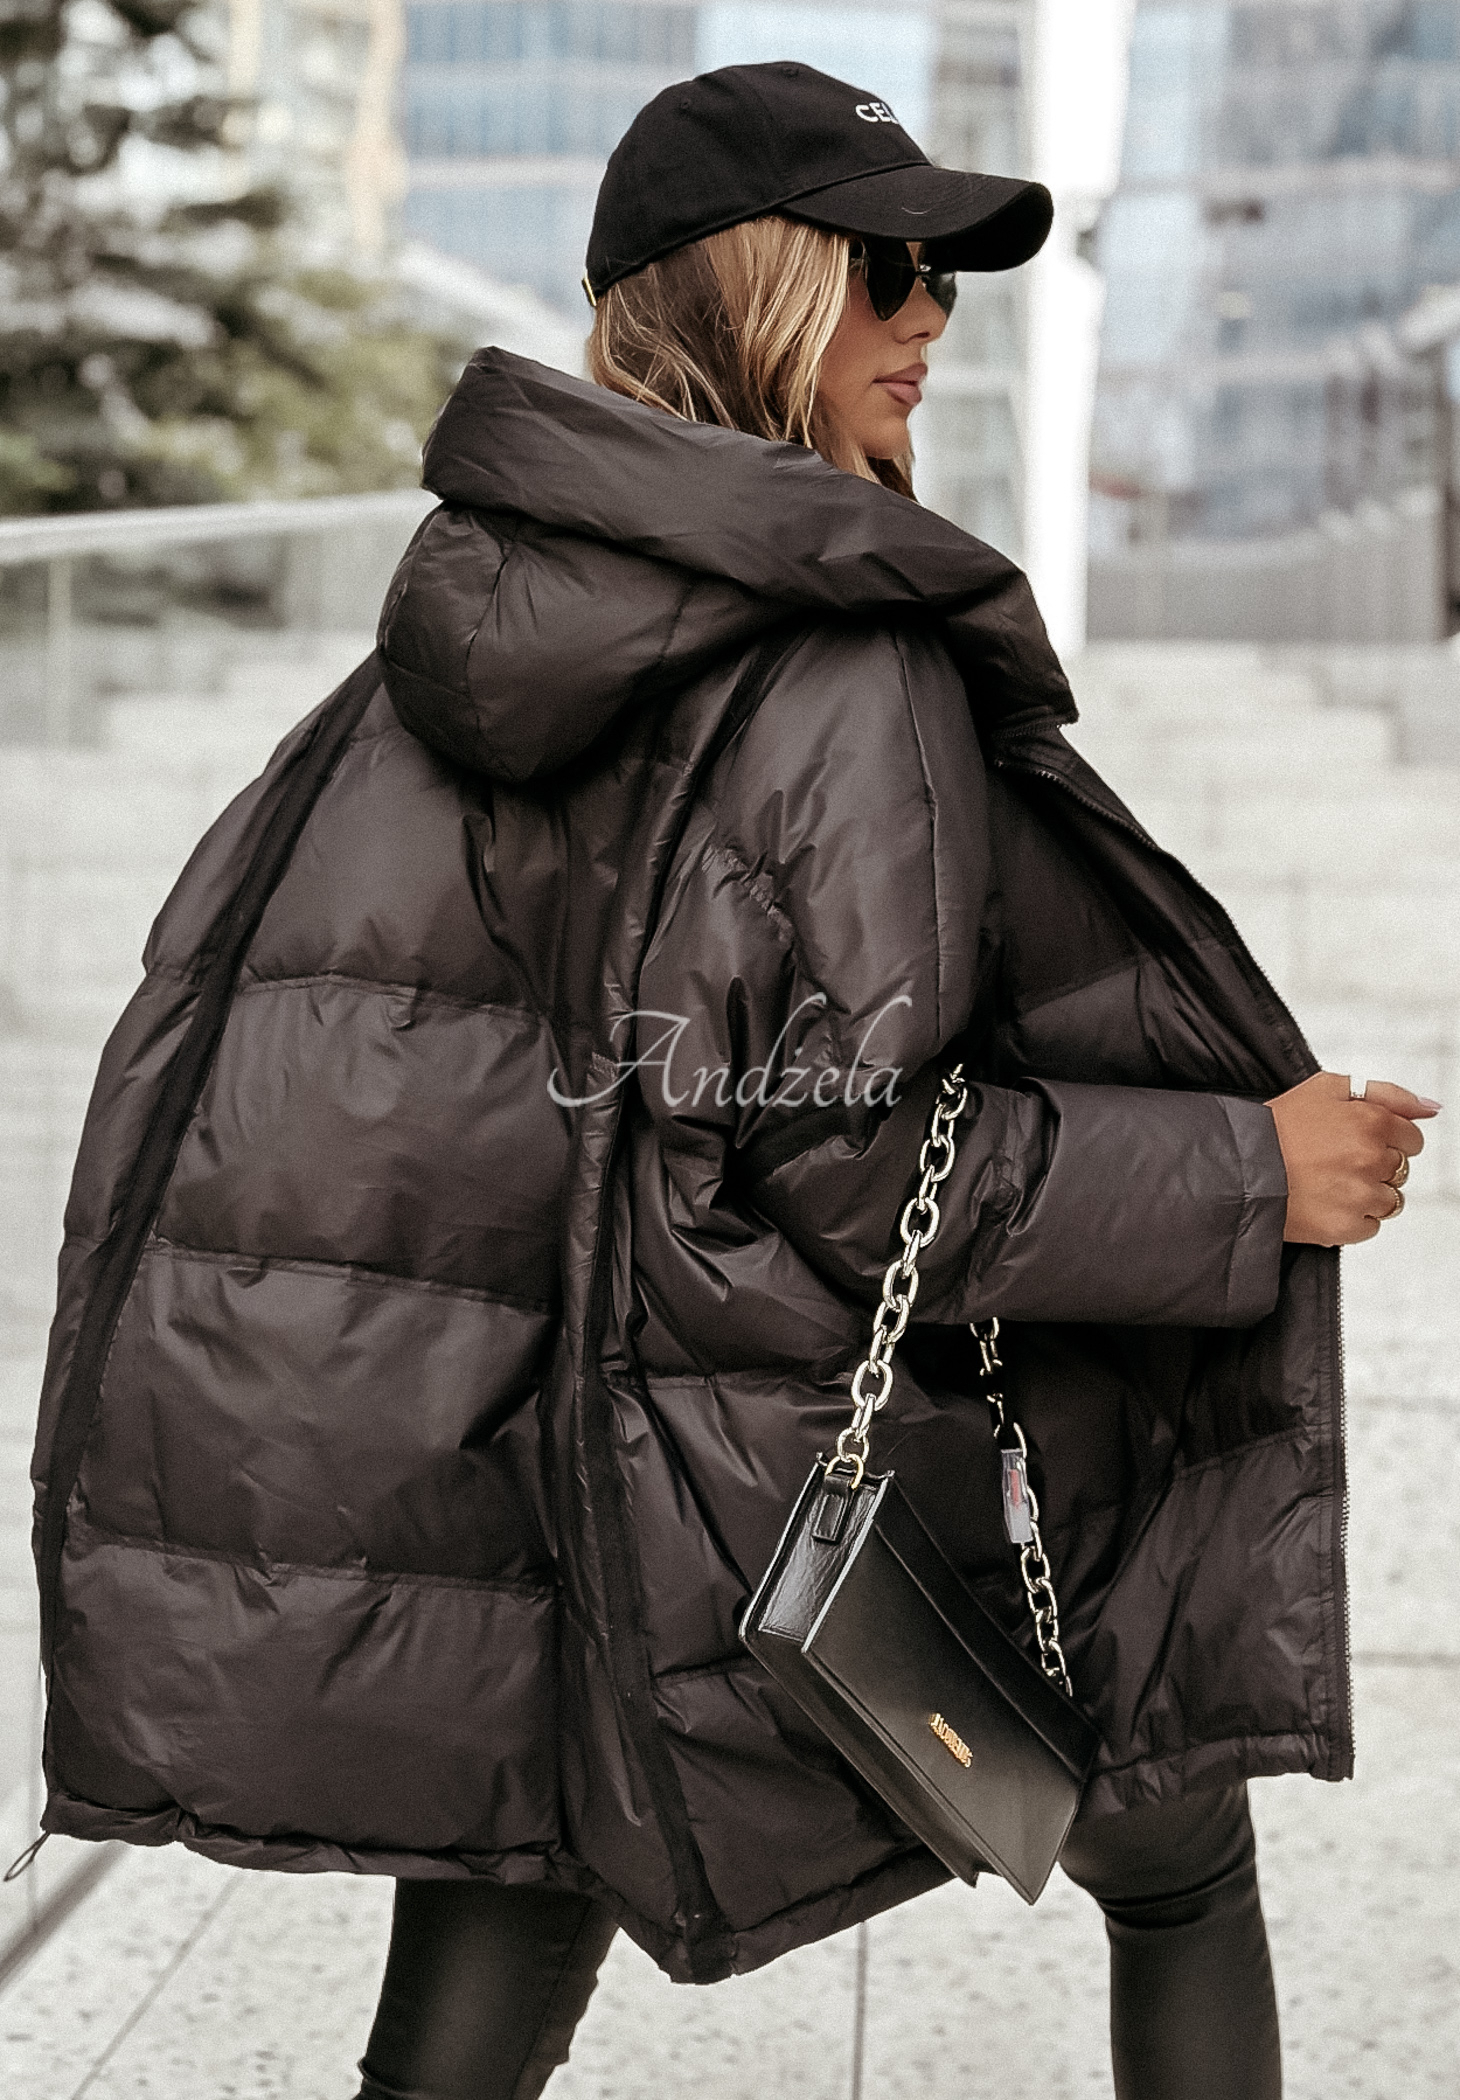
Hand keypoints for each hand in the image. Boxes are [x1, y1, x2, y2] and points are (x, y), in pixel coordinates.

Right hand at [1266, 1072, 1439, 1244]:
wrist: (1236, 1165)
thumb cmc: (1276, 1125)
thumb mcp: (1327, 1088)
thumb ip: (1387, 1094)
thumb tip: (1432, 1109)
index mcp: (1371, 1122)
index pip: (1411, 1139)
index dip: (1385, 1140)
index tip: (1357, 1142)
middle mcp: (1371, 1159)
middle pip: (1400, 1171)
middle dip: (1375, 1166)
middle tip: (1335, 1162)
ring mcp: (1360, 1195)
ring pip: (1390, 1201)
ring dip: (1366, 1195)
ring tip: (1328, 1184)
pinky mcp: (1345, 1226)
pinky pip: (1370, 1228)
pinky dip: (1351, 1219)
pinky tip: (1324, 1203)